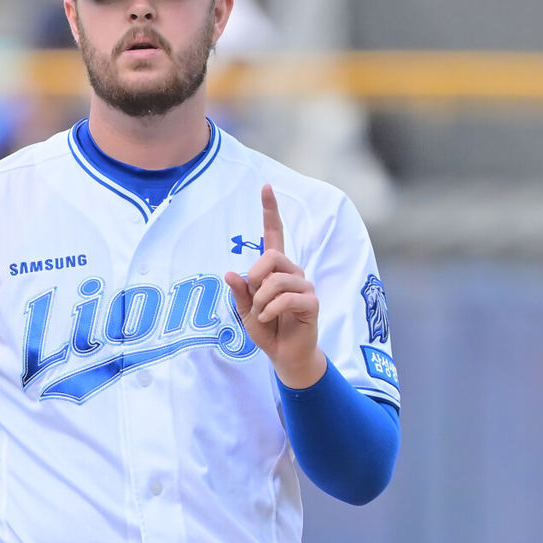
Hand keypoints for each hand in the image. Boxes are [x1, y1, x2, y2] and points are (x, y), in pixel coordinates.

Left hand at [224, 184, 326, 388]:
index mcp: (275, 270)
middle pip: (271, 256)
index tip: (266, 187)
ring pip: (276, 280)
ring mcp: (304, 286)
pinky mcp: (311, 303)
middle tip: (255, 300)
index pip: (274, 234)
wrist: (285, 355)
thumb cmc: (267, 330)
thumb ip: (240, 292)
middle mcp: (293, 272)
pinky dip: (271, 311)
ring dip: (262, 301)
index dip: (270, 211)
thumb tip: (230, 273)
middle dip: (255, 277)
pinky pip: (288, 298)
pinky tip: (269, 319)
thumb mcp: (245, 311)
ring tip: (263, 315)